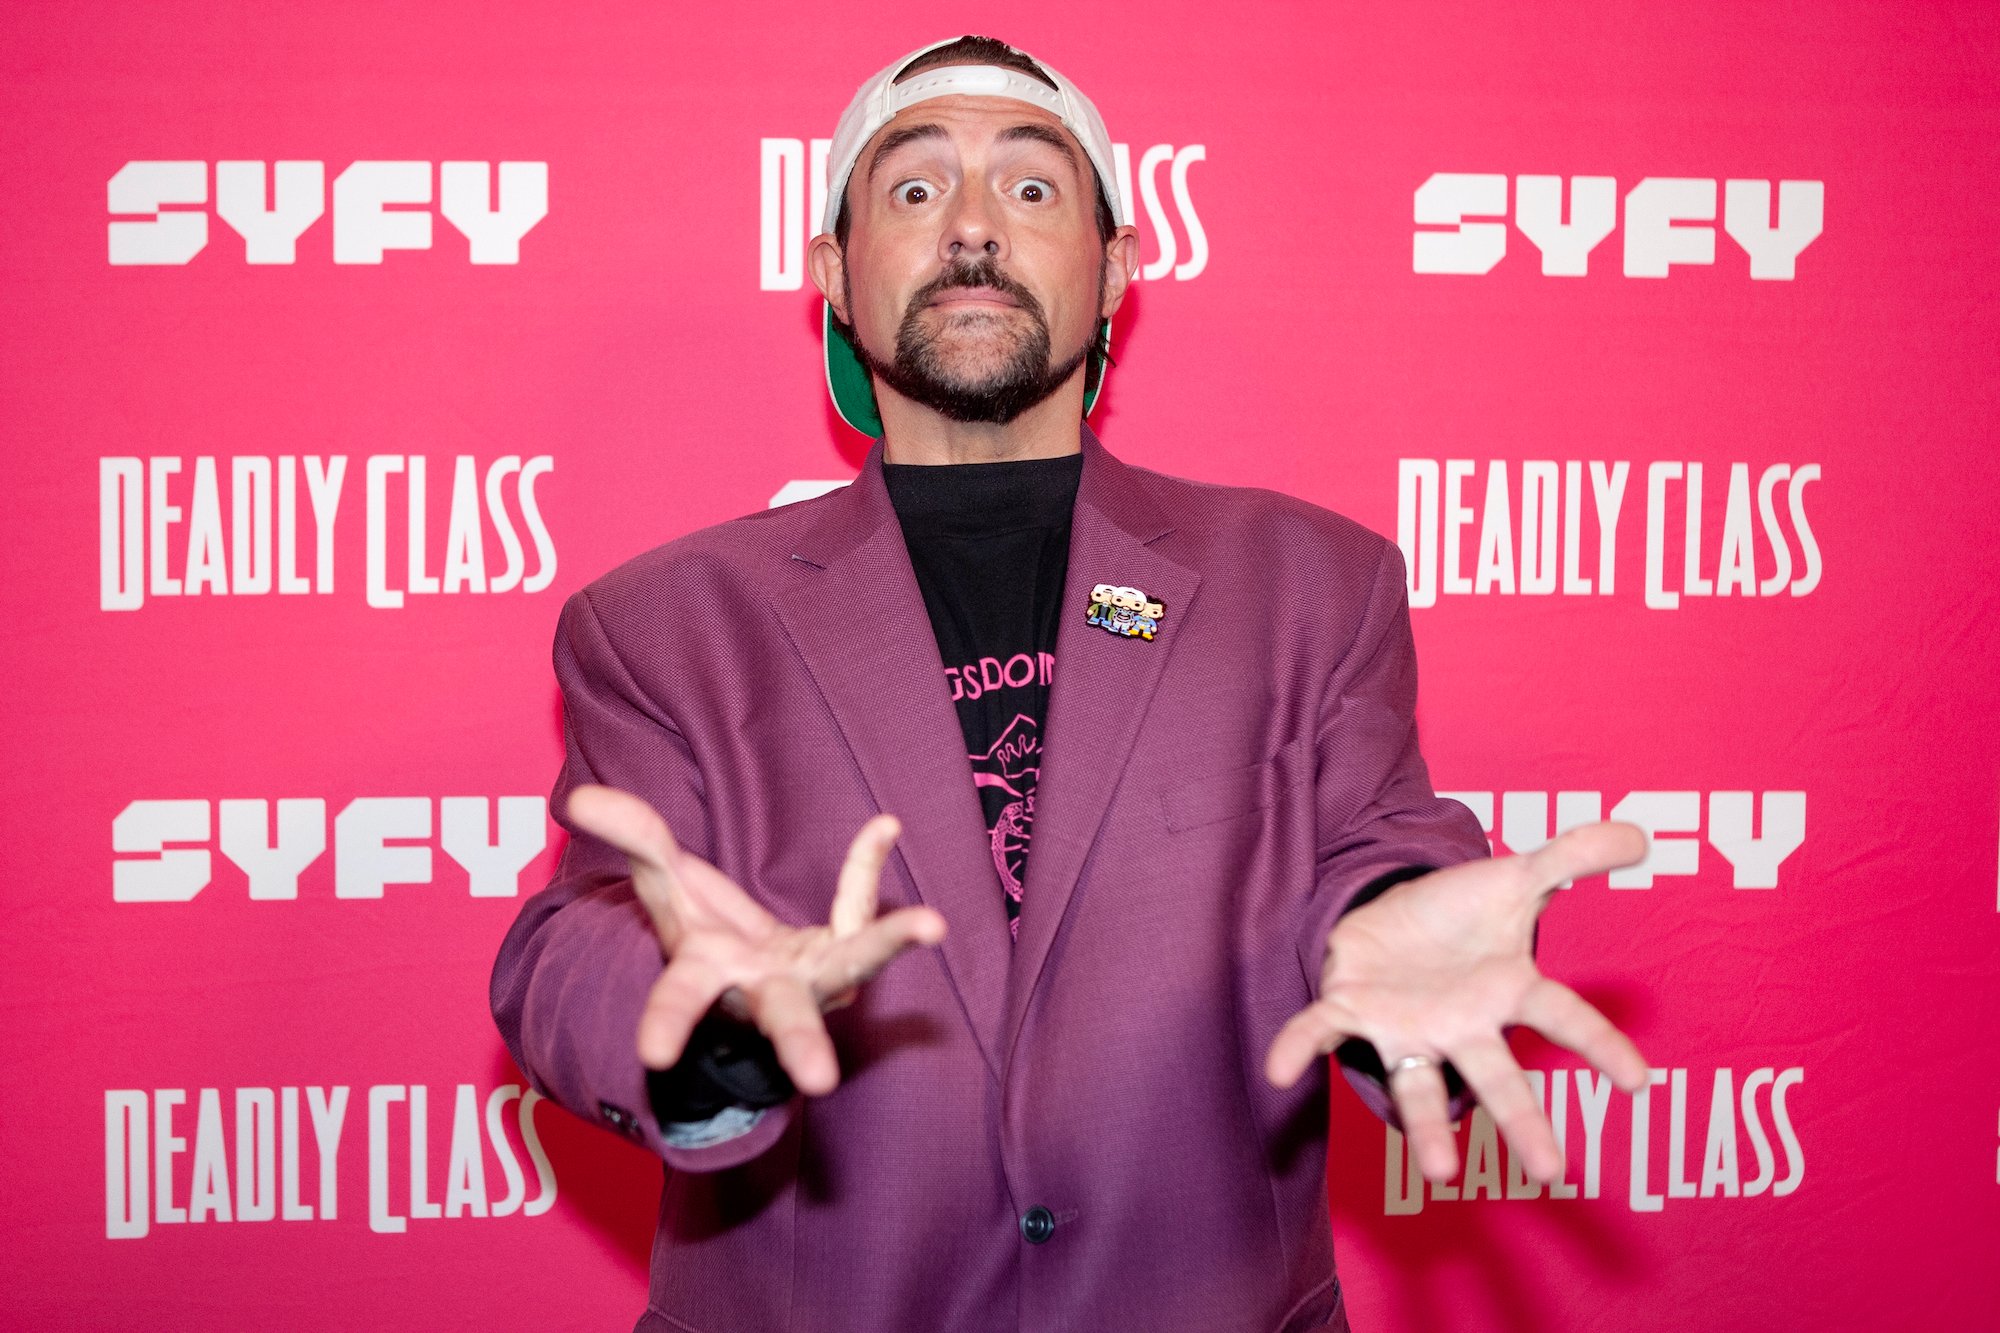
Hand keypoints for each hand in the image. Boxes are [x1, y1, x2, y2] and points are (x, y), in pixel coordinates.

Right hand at [566, 783, 947, 1096]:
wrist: (747, 968)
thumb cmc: (699, 933)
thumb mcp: (663, 883)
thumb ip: (634, 840)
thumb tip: (579, 797)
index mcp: (708, 980)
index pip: (681, 1001)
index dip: (667, 1024)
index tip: (653, 1055)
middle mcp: (764, 991)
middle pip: (784, 1017)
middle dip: (800, 1044)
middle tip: (821, 1080)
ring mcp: (813, 978)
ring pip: (853, 965)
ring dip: (888, 944)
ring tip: (932, 925)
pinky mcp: (845, 954)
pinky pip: (856, 908)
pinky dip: (865, 868)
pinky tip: (884, 827)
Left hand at [1263, 821, 1650, 1183]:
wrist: (1390, 915)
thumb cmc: (1462, 916)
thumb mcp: (1517, 879)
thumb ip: (1573, 858)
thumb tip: (1641, 834)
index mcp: (1506, 991)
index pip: (1563, 1017)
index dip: (1601, 1046)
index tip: (1639, 1083)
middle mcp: (1461, 1025)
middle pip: (1496, 1075)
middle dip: (1521, 1121)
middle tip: (1549, 1171)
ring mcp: (1407, 1027)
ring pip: (1418, 1083)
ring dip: (1426, 1125)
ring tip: (1436, 1170)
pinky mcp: (1353, 1012)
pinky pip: (1323, 1032)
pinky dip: (1300, 1047)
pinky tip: (1279, 1070)